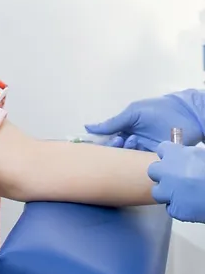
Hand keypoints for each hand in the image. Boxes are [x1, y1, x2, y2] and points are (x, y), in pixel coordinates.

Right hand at [85, 90, 204, 150]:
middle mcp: (132, 141)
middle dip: (114, 147)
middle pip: (116, 150)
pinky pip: (140, 163)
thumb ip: (113, 122)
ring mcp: (143, 150)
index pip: (109, 138)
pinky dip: (136, 161)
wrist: (184, 115)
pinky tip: (137, 153)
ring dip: (126, 151)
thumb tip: (88, 127)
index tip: (97, 143)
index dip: (102, 142)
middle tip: (119, 140)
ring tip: (133, 140)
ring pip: (127, 157)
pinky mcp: (153, 158)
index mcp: (126, 129)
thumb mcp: (133, 112)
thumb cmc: (157, 110)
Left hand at [148, 142, 204, 222]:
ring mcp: (169, 192)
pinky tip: (190, 206)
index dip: (169, 154)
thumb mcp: (201, 153)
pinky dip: (178, 208)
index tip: (175, 159)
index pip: (162, 149)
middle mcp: (166, 171)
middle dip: (162, 174)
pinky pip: (171, 208)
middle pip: (153, 170)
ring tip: (182, 194)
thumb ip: (192, 150)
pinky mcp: (176, 210)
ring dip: (166, 192)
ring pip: (157, 192)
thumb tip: (192, 149)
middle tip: (175, 178)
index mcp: (174, 153)